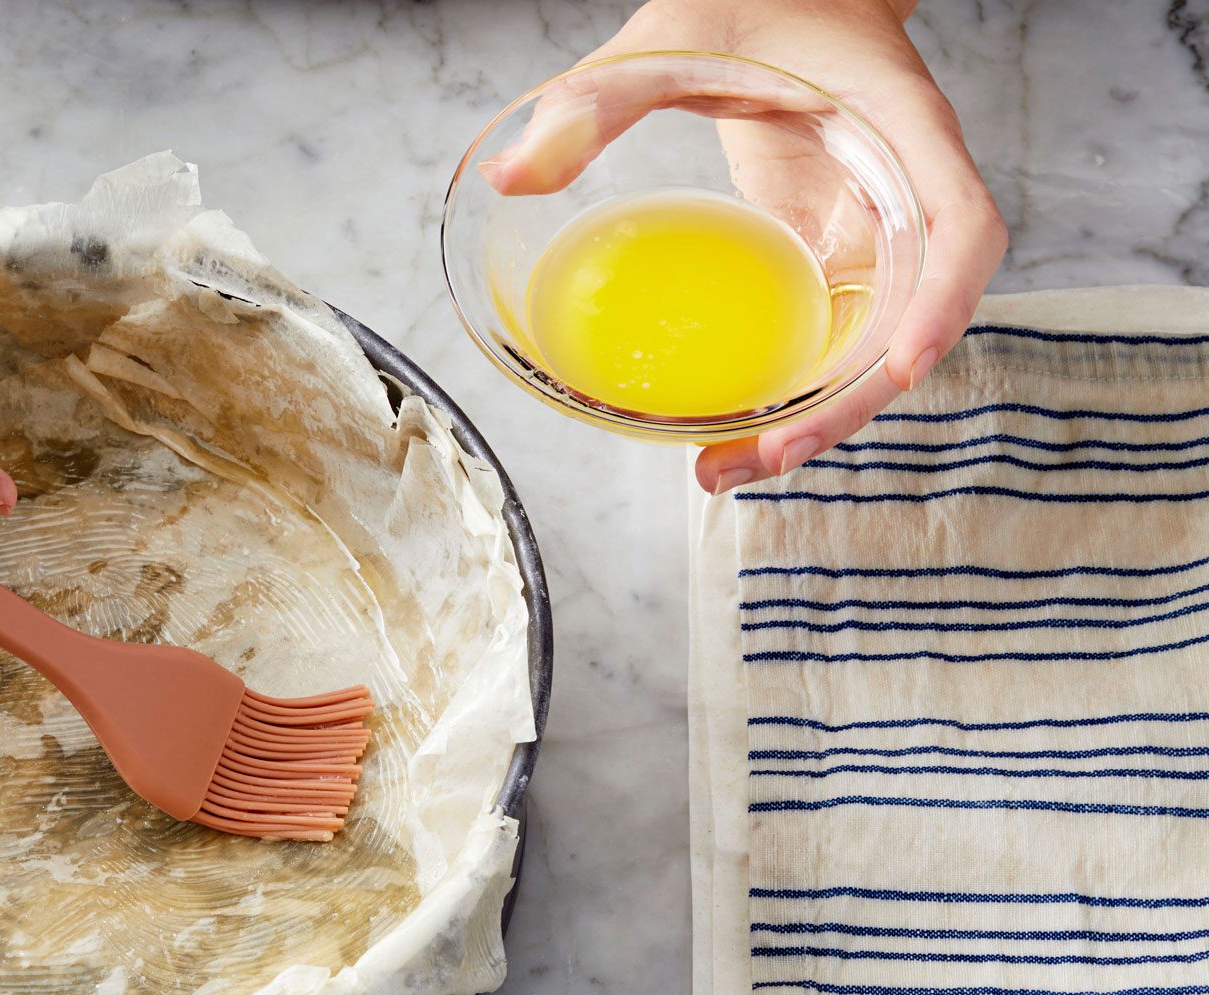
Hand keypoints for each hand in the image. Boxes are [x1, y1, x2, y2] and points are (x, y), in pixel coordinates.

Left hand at [485, 0, 1006, 492]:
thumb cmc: (752, 1)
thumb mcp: (668, 35)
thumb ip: (598, 97)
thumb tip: (510, 173)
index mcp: (900, 128)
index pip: (963, 224)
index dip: (942, 301)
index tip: (903, 367)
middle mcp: (904, 193)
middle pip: (912, 318)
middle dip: (849, 403)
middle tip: (763, 456)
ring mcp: (871, 231)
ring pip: (870, 346)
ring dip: (815, 416)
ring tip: (725, 469)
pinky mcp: (830, 251)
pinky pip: (829, 335)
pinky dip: (792, 389)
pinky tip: (731, 429)